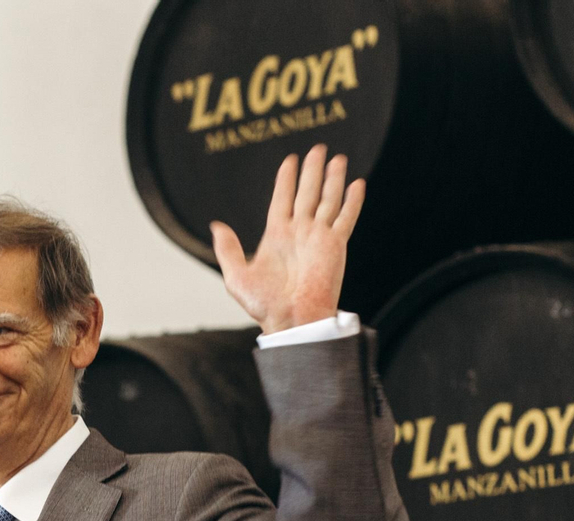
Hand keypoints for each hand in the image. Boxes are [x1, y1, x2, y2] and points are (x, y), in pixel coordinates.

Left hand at [211, 144, 365, 334]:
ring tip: (337, 158)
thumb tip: (217, 226)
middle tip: (318, 148)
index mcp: (276, 236)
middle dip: (312, 170)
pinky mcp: (335, 245)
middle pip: (307, 193)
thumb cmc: (264, 304)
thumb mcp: (236, 276)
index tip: (289, 160)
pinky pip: (346, 217)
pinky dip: (352, 200)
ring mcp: (318, 237)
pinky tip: (357, 183)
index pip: (282, 199)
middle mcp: (299, 233)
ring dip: (333, 178)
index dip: (286, 179)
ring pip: (328, 199)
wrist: (292, 319)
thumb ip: (228, 249)